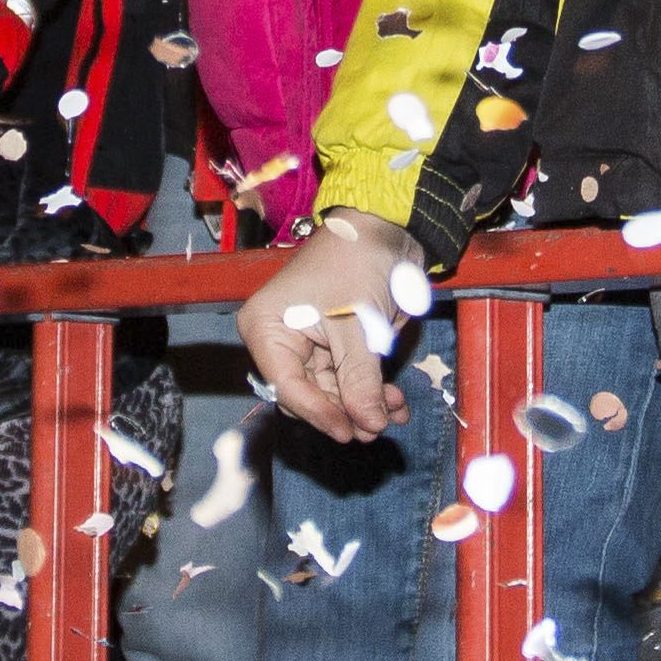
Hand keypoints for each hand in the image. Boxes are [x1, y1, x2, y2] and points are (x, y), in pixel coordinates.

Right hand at [241, 211, 422, 444]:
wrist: (386, 229)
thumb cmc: (356, 262)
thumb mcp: (357, 326)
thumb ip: (360, 380)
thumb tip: (367, 424)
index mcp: (266, 329)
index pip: (286, 387)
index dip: (319, 413)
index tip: (348, 431)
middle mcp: (281, 341)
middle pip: (307, 396)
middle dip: (345, 411)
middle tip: (377, 426)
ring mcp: (309, 346)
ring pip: (331, 394)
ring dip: (363, 406)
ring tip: (393, 412)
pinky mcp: (335, 347)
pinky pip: (347, 381)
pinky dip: (370, 393)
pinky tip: (394, 402)